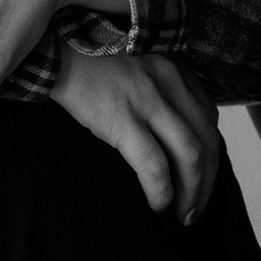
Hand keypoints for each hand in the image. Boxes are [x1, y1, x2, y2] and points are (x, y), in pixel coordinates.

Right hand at [53, 47, 219, 220]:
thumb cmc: (84, 55)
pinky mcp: (122, 118)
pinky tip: (158, 207)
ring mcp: (148, 100)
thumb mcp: (133, 59)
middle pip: (207, 140)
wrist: (50, 44)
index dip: (210, 154)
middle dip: (208, 182)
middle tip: (196, 211)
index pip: (208, 118)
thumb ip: (154, 83)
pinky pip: (154, 165)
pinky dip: (162, 191)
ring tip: (182, 216)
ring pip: (191, 156)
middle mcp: (170, 81)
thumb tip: (161, 128)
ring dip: (193, 193)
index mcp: (173, 67)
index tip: (200, 178)